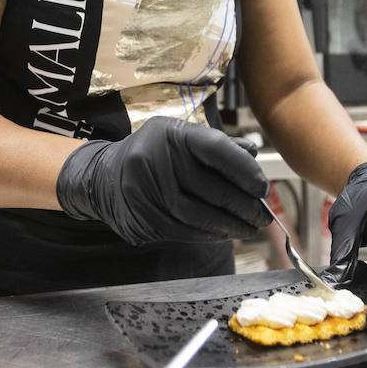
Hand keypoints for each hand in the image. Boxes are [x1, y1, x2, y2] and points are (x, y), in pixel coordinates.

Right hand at [56, 117, 272, 244]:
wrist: (103, 177)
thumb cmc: (153, 154)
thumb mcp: (180, 137)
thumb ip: (217, 146)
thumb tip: (253, 158)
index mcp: (170, 133)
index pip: (216, 149)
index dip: (244, 170)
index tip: (263, 188)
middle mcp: (155, 159)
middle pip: (211, 188)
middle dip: (244, 206)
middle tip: (263, 216)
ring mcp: (146, 191)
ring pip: (199, 215)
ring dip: (230, 226)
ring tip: (249, 228)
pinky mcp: (142, 217)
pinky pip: (184, 230)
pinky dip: (209, 234)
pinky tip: (224, 233)